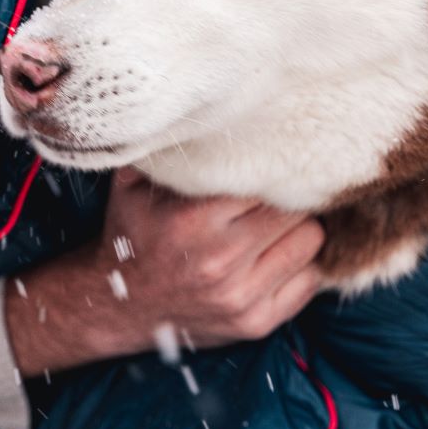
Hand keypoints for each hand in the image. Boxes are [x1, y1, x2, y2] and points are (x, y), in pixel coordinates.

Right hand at [5, 168, 323, 375]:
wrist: (117, 305)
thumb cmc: (131, 231)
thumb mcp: (130, 182)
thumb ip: (162, 147)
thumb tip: (193, 105)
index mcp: (191, 220)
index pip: (262, 179)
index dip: (268, 164)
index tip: (268, 154)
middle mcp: (219, 260)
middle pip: (293, 209)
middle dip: (288, 193)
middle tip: (277, 185)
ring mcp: (240, 297)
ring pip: (309, 241)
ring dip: (299, 226)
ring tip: (276, 217)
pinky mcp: (256, 323)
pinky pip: (310, 281)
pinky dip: (300, 262)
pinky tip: (277, 250)